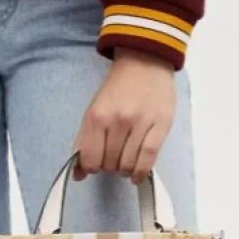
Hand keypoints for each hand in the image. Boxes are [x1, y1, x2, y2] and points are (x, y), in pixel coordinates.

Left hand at [73, 49, 175, 184]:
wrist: (145, 62)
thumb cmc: (117, 90)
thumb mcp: (94, 111)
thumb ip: (84, 142)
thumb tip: (78, 176)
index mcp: (97, 116)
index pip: (90, 159)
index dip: (92, 167)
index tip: (97, 164)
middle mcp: (117, 120)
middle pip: (109, 163)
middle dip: (110, 167)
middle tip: (114, 158)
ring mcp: (140, 122)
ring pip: (128, 164)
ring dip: (125, 170)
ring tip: (126, 163)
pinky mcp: (161, 125)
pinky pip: (149, 158)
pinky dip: (141, 172)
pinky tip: (137, 175)